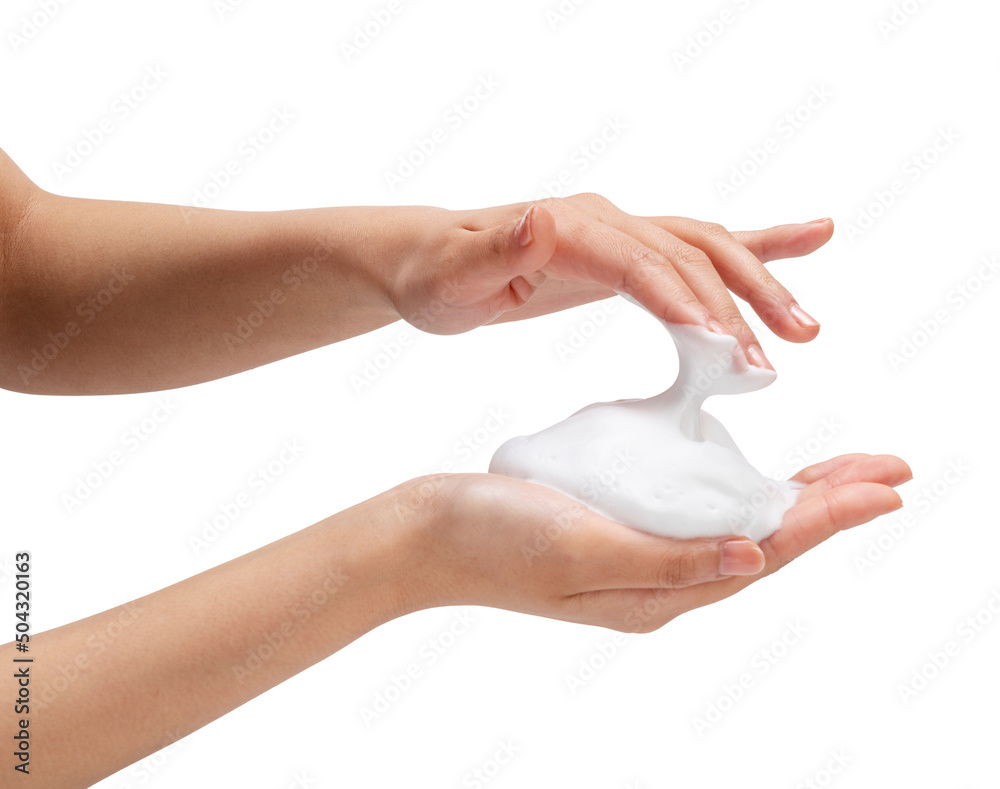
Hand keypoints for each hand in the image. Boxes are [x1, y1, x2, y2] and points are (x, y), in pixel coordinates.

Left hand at [387, 195, 831, 368]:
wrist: (430, 259)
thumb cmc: (438, 273)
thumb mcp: (454, 271)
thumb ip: (499, 248)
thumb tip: (544, 217)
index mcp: (571, 227)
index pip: (640, 262)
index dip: (682, 299)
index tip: (720, 344)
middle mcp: (607, 222)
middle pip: (689, 254)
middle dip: (736, 305)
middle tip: (768, 363)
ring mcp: (623, 232)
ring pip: (708, 250)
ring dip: (760, 285)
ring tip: (804, 330)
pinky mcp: (628, 251)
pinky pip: (700, 246)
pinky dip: (759, 241)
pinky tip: (810, 238)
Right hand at [399, 453, 909, 631]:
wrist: (422, 535)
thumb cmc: (488, 539)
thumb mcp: (577, 547)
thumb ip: (665, 557)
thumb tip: (755, 553)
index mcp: (654, 590)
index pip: (764, 549)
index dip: (829, 515)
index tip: (885, 484)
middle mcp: (656, 581)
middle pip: (763, 539)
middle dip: (827, 505)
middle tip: (886, 472)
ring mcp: (634, 556)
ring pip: (733, 525)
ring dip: (788, 496)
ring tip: (834, 471)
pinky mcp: (612, 530)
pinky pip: (692, 513)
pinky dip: (731, 488)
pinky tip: (738, 470)